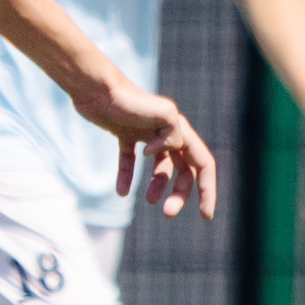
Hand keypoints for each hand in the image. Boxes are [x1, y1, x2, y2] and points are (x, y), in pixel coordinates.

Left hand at [75, 78, 216, 219]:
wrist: (96, 88)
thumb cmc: (129, 99)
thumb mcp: (163, 113)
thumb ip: (173, 135)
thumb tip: (158, 153)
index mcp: (180, 130)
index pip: (203, 164)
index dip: (207, 190)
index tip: (205, 216)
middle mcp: (167, 132)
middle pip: (183, 171)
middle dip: (179, 194)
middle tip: (168, 213)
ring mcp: (145, 134)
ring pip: (160, 167)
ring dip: (157, 187)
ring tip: (148, 201)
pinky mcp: (124, 134)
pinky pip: (129, 161)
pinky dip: (126, 176)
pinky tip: (120, 192)